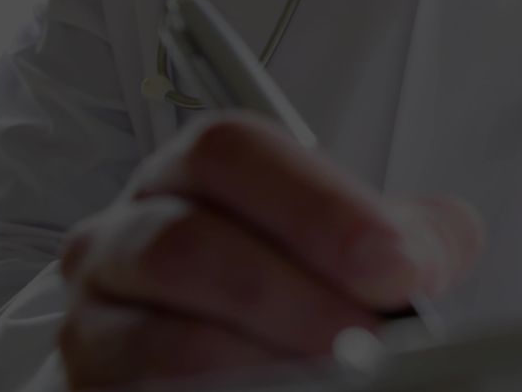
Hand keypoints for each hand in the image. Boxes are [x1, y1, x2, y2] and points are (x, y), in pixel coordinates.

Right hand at [58, 114, 483, 389]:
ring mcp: (98, 318)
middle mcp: (129, 234)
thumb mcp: (360, 243)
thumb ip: (408, 234)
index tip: (391, 262)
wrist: (244, 350)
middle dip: (294, 295)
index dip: (317, 207)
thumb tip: (428, 258)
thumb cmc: (298, 284)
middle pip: (188, 244)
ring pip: (164, 340)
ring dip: (265, 363)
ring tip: (339, 376)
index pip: (233, 153)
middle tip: (372, 338)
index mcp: (196, 174)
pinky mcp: (94, 387)